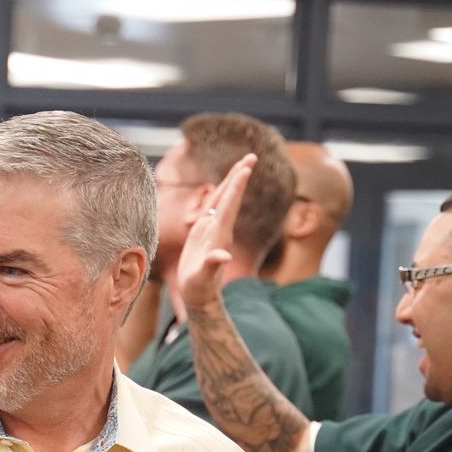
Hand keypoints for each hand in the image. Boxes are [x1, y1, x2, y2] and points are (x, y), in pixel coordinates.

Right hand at [177, 152, 255, 312]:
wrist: (200, 296)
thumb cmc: (199, 288)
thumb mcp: (203, 278)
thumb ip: (211, 266)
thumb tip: (222, 257)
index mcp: (219, 234)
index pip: (229, 205)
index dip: (236, 186)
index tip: (245, 168)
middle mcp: (219, 228)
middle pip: (230, 197)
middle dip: (239, 176)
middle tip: (252, 156)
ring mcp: (212, 230)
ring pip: (223, 200)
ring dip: (232, 181)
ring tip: (242, 164)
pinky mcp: (204, 233)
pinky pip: (212, 208)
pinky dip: (218, 194)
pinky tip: (222, 187)